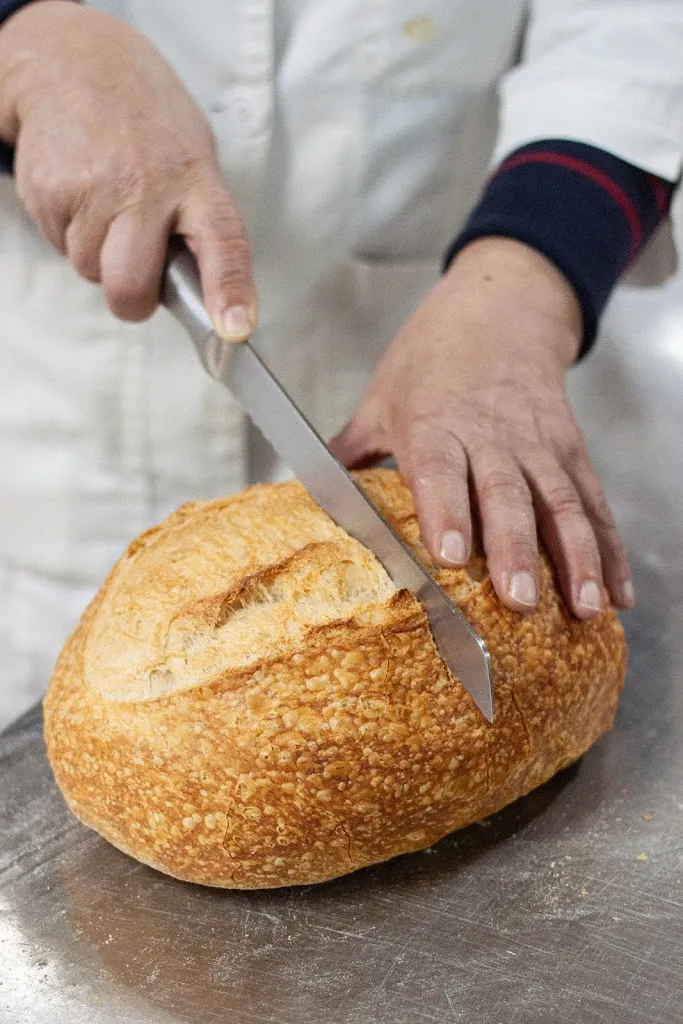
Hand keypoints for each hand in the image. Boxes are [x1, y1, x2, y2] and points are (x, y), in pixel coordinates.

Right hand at [0, 1, 254, 339]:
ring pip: (91, 271)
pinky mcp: (49, 191)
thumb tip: (209, 296)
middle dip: (130, 298)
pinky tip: (81, 192)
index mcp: (197, 181)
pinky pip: (60, 246)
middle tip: (133, 273)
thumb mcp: (195, 159)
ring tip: (106, 203)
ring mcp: (94, 189)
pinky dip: (69, 231)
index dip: (229, 292)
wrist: (75, 63)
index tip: (233, 330)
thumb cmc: (148, 125)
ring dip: (98, 254)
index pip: (223, 244)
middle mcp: (147, 186)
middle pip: (130, 286)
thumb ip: (201, 224)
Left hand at [331, 237, 633, 618]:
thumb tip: (303, 493)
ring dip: (577, 557)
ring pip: (562, 501)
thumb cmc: (432, 357)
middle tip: (519, 602)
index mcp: (436, 422)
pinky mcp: (570, 449)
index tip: (448, 555)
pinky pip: (594, 500)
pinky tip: (616, 590)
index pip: (440, 469)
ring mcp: (538, 443)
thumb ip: (351, 449)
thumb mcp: (383, 395)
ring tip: (586, 607)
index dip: (446, 512)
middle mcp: (491, 434)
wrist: (500, 308)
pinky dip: (610, 547)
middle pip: (507, 493)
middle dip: (516, 549)